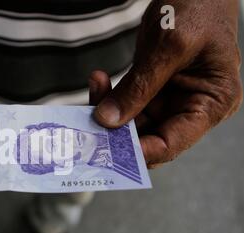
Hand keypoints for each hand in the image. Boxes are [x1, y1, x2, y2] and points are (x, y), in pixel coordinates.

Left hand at [91, 0, 241, 167]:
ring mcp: (169, 100)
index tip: (107, 150)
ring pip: (131, 123)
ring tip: (95, 89)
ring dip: (108, 112)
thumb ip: (139, 87)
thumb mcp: (169, 47)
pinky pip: (125, 104)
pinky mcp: (152, 89)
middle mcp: (190, 107)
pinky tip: (99, 80)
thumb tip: (107, 121)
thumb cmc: (197, 8)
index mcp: (211, 104)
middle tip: (89, 124)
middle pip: (148, 136)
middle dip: (117, 132)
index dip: (140, 151)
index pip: (172, 143)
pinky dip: (109, 96)